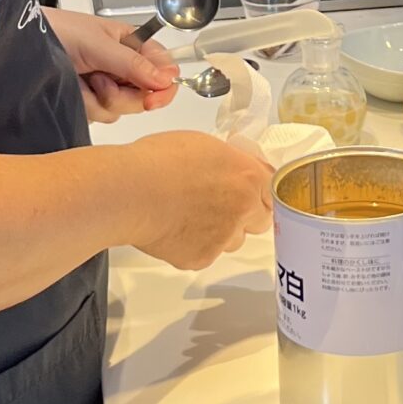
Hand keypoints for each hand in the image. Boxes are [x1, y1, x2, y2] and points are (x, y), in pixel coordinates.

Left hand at [43, 8, 179, 121]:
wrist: (18, 47)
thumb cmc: (56, 30)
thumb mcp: (98, 44)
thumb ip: (132, 64)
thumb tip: (164, 79)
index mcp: (131, 44)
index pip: (163, 69)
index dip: (163, 87)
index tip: (152, 98)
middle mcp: (121, 67)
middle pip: (144, 96)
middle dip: (122, 94)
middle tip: (101, 79)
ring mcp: (104, 86)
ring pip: (121, 110)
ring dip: (99, 99)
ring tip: (82, 79)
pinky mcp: (88, 102)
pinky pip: (100, 116)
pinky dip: (86, 105)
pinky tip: (74, 89)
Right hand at [122, 133, 274, 269]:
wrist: (131, 192)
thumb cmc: (159, 162)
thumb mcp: (204, 145)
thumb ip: (230, 161)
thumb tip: (233, 169)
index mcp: (248, 177)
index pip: (271, 191)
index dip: (257, 191)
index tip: (247, 191)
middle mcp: (243, 209)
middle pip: (259, 220)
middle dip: (244, 214)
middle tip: (218, 204)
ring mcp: (223, 238)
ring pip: (232, 240)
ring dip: (220, 231)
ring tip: (189, 215)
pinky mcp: (201, 258)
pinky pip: (205, 253)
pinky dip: (193, 245)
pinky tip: (173, 228)